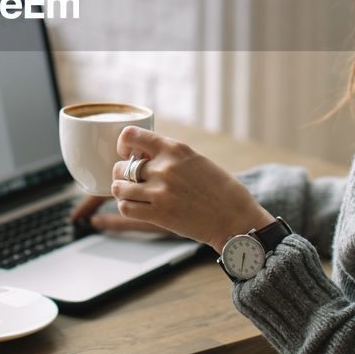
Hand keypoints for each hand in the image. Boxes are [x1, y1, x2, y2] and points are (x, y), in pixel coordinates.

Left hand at [82, 126, 272, 252]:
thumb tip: (142, 156)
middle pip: (121, 166)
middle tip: (133, 181)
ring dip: (123, 192)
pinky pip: (126, 208)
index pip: (130, 135)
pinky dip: (128, 208)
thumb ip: (169, 156)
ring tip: (134, 195)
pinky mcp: (158, 214)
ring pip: (119, 188)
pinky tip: (138, 207)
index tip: (127, 153)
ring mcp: (159, 191)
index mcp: (175, 148)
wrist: (235, 218)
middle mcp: (164, 167)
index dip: (123, 145)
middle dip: (122, 174)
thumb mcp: (196, 160)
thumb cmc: (219, 190)